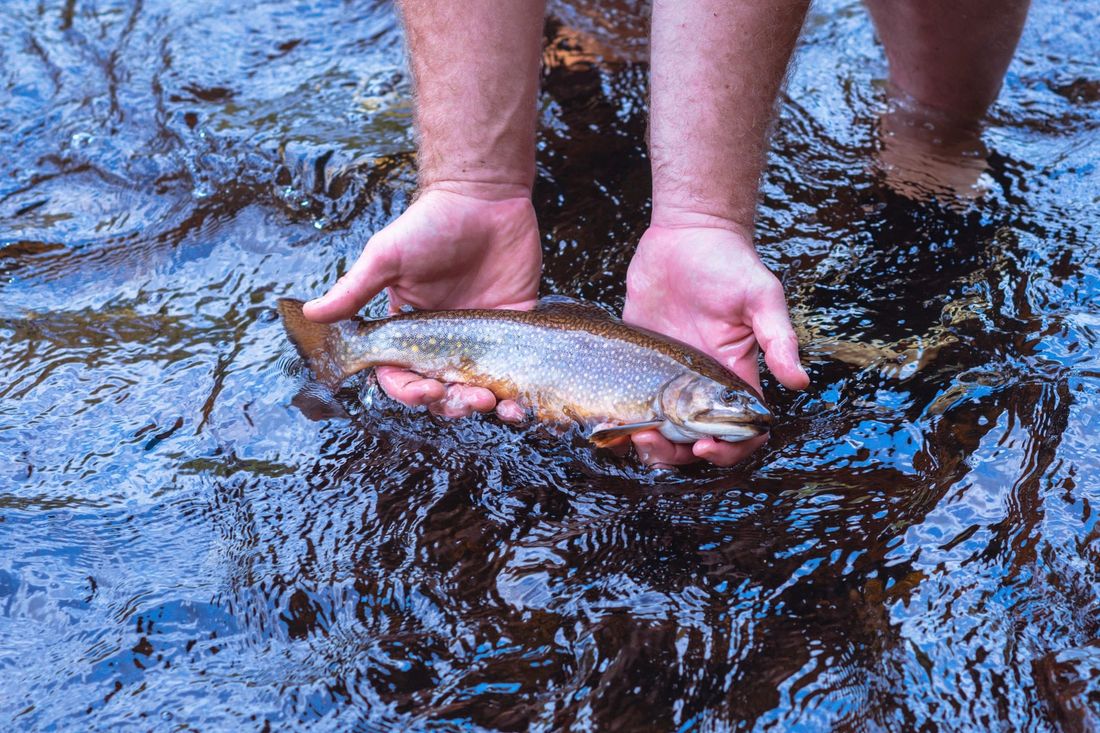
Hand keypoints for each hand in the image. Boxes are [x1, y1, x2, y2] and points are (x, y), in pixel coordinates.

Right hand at [303, 184, 540, 419]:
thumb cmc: (430, 223)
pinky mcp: (514, 326)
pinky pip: (516, 370)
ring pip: (478, 388)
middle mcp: (443, 339)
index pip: (401, 376)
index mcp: (409, 329)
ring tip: (492, 403)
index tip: (426, 390)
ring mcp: (480, 336)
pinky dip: (517, 394)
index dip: (409, 392)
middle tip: (467, 399)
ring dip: (481, 406)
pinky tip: (519, 404)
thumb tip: (311, 314)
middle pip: (441, 391)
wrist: (484, 195)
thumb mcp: (386, 257)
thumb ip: (354, 290)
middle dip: (451, 404)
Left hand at [622, 222, 808, 466]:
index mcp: (734, 375)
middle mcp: (700, 383)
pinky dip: (621, 418)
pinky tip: (608, 418)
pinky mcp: (639, 358)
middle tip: (655, 441)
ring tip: (632, 433)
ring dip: (647, 443)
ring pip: (659, 428)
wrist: (689, 233)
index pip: (739, 430)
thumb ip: (777, 339)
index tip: (705, 444)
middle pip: (693, 440)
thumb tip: (799, 382)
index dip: (728, 449)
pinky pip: (629, 400)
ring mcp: (667, 374)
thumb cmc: (731, 263)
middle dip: (677, 452)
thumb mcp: (761, 298)